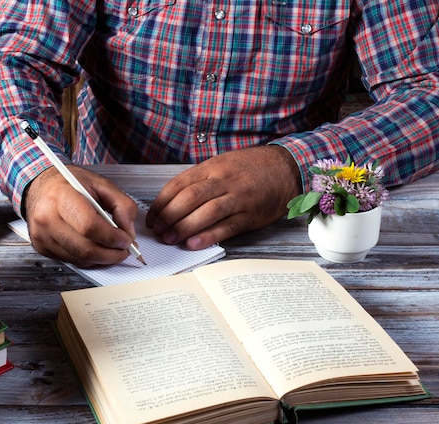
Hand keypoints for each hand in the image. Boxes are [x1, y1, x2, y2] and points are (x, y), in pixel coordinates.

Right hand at [23, 166, 138, 266]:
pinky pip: (72, 261)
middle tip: (125, 249)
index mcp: (61, 196)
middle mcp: (47, 218)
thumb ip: (122, 205)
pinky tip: (97, 248)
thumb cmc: (68, 184)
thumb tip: (128, 230)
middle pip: (85, 249)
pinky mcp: (42, 247)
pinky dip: (90, 259)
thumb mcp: (101, 184)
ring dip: (103, 258)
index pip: (89, 226)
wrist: (41, 187)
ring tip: (114, 248)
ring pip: (80, 259)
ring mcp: (42, 235)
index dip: (112, 237)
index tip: (126, 239)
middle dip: (111, 254)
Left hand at [146, 145, 301, 249]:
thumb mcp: (222, 164)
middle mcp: (224, 181)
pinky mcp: (251, 215)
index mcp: (212, 167)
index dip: (162, 202)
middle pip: (190, 197)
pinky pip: (227, 227)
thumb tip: (173, 201)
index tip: (152, 217)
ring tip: (170, 239)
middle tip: (158, 231)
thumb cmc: (250, 167)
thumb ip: (200, 180)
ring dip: (185, 227)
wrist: (286, 167)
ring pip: (207, 212)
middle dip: (170, 216)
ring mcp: (239, 198)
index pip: (180, 184)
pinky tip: (194, 244)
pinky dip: (209, 236)